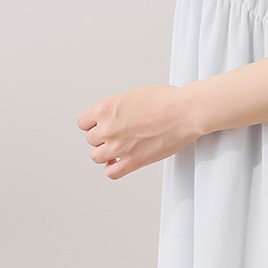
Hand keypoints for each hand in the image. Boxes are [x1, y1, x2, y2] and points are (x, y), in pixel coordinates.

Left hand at [77, 85, 198, 179]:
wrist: (184, 112)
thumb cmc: (166, 101)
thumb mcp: (132, 95)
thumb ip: (117, 108)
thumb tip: (114, 116)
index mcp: (105, 108)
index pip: (83, 122)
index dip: (92, 124)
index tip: (99, 126)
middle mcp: (108, 128)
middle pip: (91, 140)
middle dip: (102, 138)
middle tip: (115, 136)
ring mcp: (119, 147)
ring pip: (96, 157)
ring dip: (105, 154)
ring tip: (116, 150)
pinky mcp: (133, 161)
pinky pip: (112, 172)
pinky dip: (113, 169)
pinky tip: (119, 163)